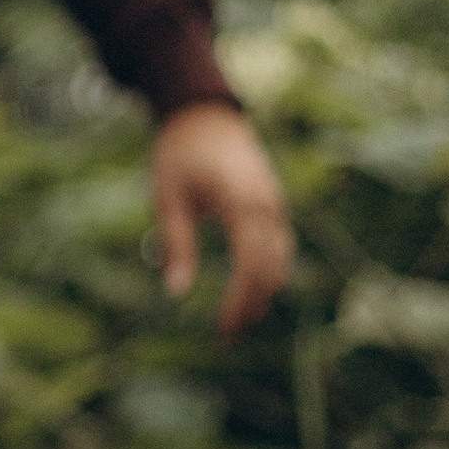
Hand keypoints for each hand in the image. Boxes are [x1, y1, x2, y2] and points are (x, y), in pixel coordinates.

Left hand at [151, 102, 293, 337]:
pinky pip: (279, 244)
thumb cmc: (180, 154)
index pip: (251, 263)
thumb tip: (176, 292)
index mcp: (241, 201)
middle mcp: (267, 204)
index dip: (241, 300)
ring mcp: (275, 203)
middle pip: (271, 267)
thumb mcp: (168, 198)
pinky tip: (250, 292)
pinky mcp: (273, 203)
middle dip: (252, 304)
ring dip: (263, 291)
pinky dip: (269, 271)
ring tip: (238, 320)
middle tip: (227, 334)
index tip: (224, 327)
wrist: (204, 114)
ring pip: (281, 258)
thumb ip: (175, 244)